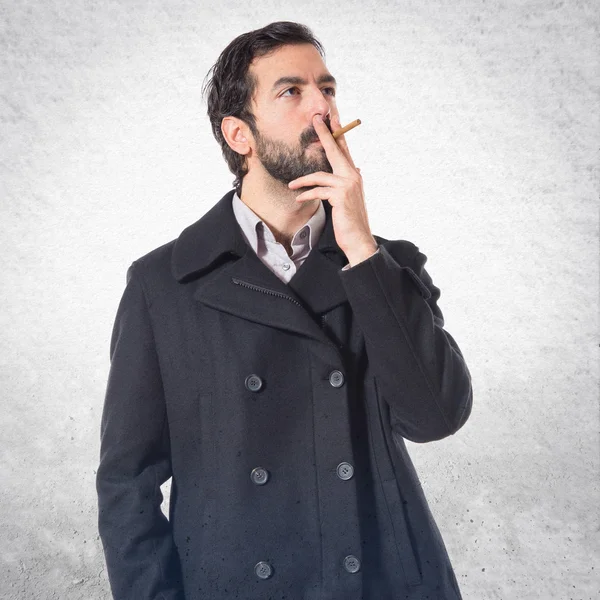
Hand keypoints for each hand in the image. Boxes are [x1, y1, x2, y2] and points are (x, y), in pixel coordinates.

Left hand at [288, 114, 375, 259]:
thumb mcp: (345, 200)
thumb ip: (340, 186)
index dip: (338, 133)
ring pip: (320, 175)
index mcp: (354, 175)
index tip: (332, 118)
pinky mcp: (340, 196)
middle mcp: (353, 176)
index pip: (344, 150)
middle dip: (324, 134)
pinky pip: (318, 191)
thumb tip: (333, 178)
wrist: (358, 239)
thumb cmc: (349, 221)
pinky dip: (306, 194)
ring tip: (291, 185)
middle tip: (316, 119)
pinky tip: (298, 199)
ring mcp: (348, 185)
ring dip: (302, 180)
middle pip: (336, 150)